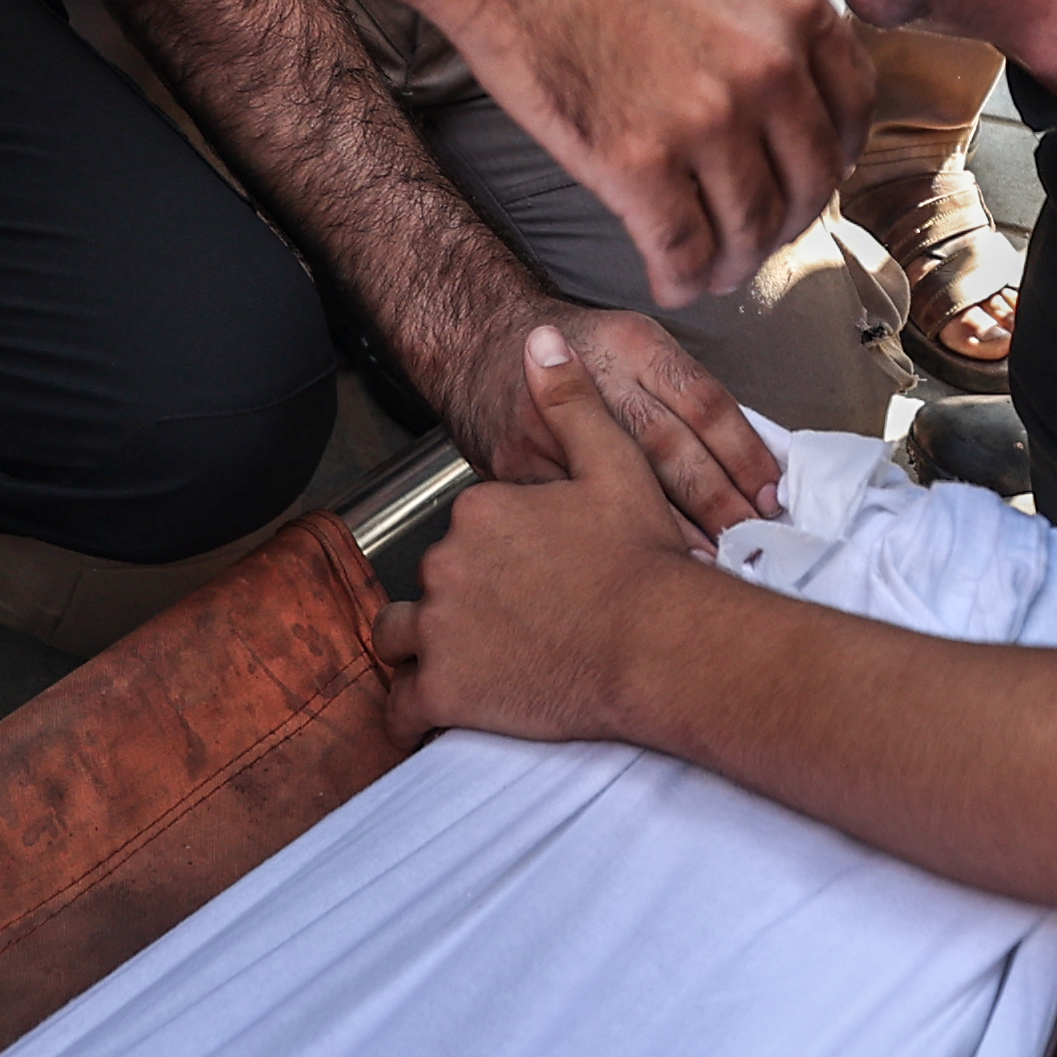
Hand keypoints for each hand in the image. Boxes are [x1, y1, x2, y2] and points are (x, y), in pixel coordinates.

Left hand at [383, 326, 721, 745]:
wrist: (655, 644)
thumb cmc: (642, 561)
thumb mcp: (614, 465)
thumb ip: (571, 402)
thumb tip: (538, 340)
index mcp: (481, 512)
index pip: (471, 531)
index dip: (502, 553)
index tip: (538, 576)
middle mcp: (446, 564)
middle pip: (437, 581)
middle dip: (463, 601)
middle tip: (517, 626)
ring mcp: (438, 630)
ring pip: (401, 638)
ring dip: (422, 650)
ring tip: (467, 662)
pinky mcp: (443, 692)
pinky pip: (402, 707)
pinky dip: (413, 712)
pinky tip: (434, 715)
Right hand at [429, 0, 867, 306]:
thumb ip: (757, 15)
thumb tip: (772, 79)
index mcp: (797, 5)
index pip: (853, 112)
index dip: (830, 161)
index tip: (803, 181)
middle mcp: (770, 65)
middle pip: (810, 182)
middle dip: (785, 223)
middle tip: (755, 237)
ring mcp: (707, 117)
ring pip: (750, 229)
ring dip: (733, 263)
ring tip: (710, 269)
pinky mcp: (636, 162)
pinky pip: (681, 249)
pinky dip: (679, 278)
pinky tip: (667, 279)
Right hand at [461, 299, 783, 537]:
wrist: (477, 340)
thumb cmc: (573, 350)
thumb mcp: (633, 343)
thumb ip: (681, 392)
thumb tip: (744, 457)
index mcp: (633, 345)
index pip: (703, 401)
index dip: (743, 452)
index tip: (771, 491)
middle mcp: (594, 377)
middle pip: (667, 445)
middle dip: (715, 498)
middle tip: (751, 537)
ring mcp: (551, 421)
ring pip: (620, 482)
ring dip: (671, 527)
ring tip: (711, 562)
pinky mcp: (516, 463)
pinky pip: (571, 509)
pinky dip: (610, 541)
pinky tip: (640, 569)